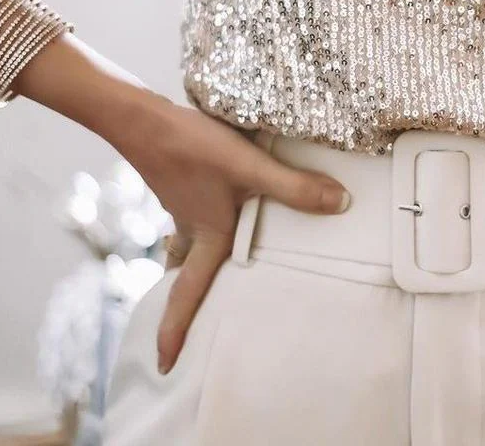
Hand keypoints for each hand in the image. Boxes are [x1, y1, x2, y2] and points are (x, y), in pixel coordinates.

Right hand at [117, 95, 350, 374]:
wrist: (143, 118)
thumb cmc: (193, 148)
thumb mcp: (250, 168)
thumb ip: (294, 187)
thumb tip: (341, 205)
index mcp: (207, 236)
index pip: (188, 294)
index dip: (176, 331)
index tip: (165, 365)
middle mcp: (191, 227)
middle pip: (189, 270)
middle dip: (192, 292)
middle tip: (199, 312)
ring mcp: (182, 203)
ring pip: (191, 240)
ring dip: (198, 253)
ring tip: (219, 253)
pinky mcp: (181, 181)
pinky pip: (194, 211)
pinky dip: (206, 215)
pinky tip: (222, 194)